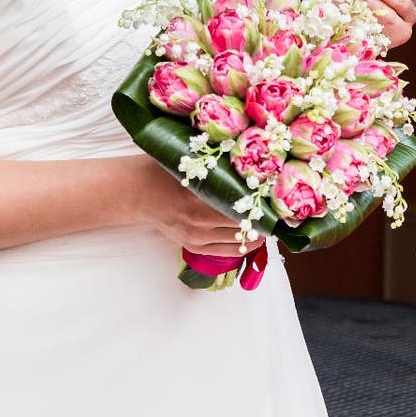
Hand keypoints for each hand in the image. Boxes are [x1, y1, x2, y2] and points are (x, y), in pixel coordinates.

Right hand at [125, 156, 262, 256]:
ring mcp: (196, 237)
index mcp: (201, 198)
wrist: (139, 192)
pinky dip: (241, 247)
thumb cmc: (166, 171)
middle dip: (261, 221)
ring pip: (237, 241)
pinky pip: (224, 252)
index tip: (275, 200)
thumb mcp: (192, 164)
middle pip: (243, 225)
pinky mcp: (192, 246)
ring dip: (255, 236)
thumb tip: (250, 168)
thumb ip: (218, 168)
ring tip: (268, 227)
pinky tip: (252, 240)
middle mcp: (200, 221)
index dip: (261, 205)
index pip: (242, 206)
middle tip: (276, 213)